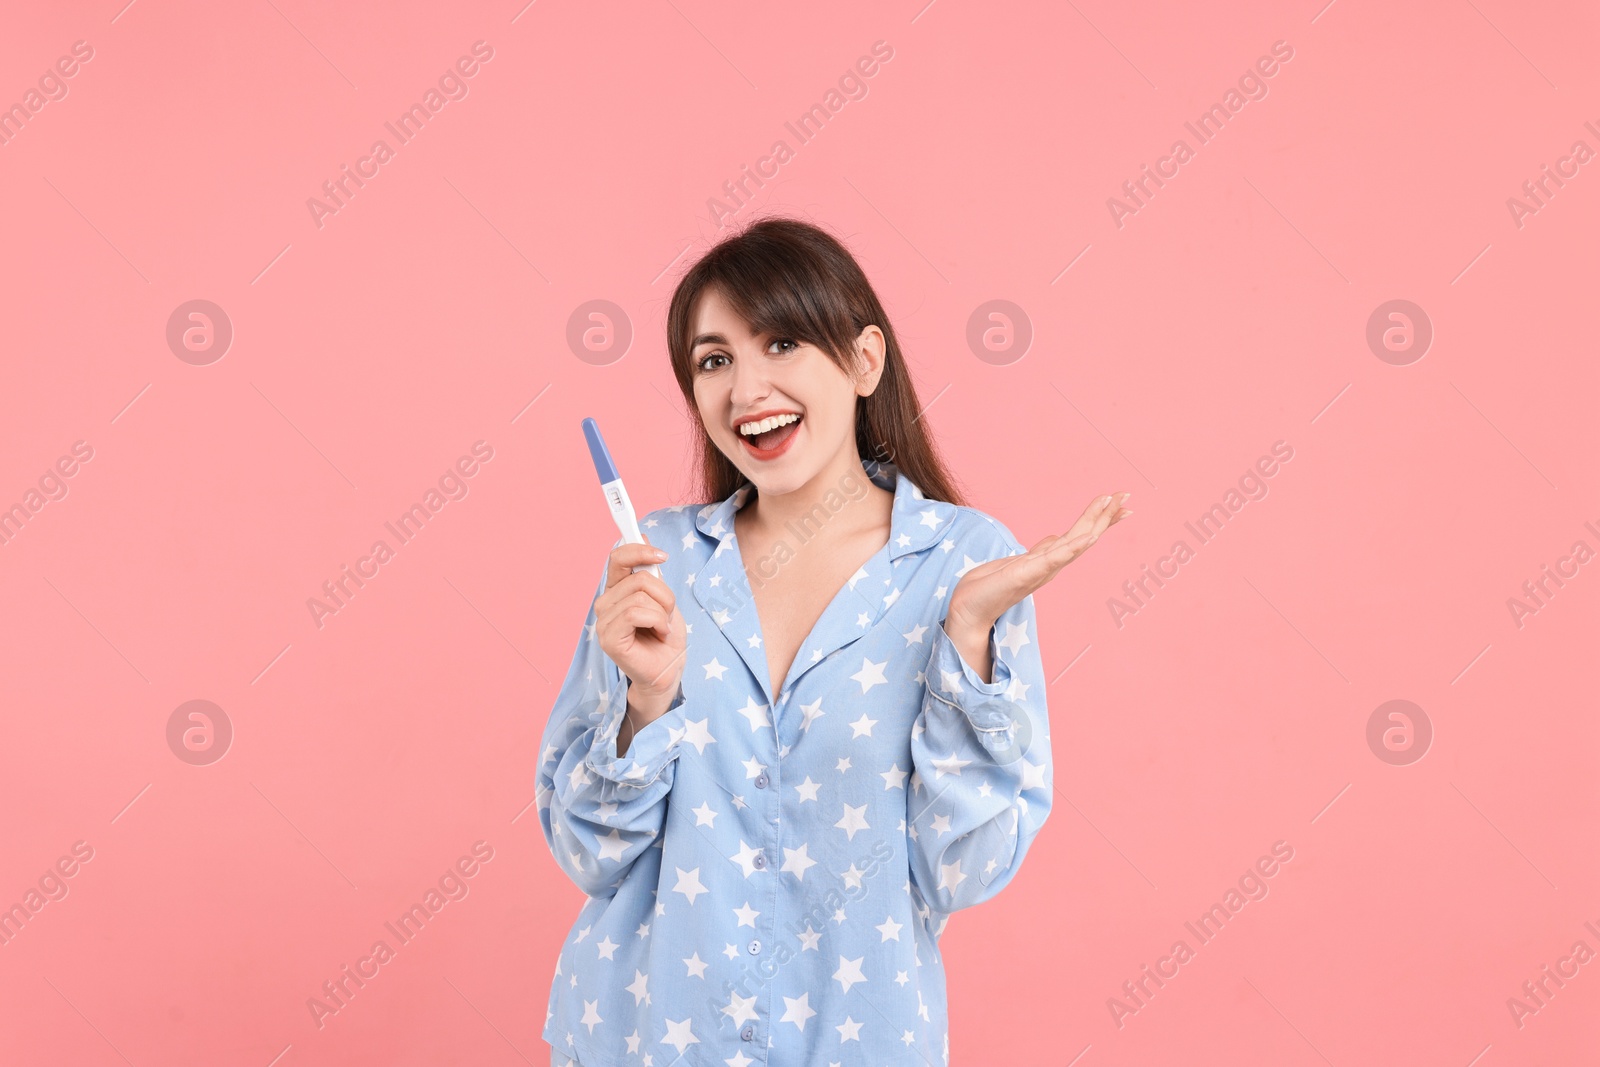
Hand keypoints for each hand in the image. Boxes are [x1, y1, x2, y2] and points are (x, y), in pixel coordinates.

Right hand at [594, 542, 686, 737]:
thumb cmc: (665, 637)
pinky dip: (657, 622)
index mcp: (616, 591)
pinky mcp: (608, 637)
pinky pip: (636, 613)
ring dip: (663, 612)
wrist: (669, 670)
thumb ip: (649, 570)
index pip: (618, 558)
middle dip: (665, 595)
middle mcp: (605, 603)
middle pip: (640, 578)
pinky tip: (659, 634)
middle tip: (667, 615)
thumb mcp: (663, 597)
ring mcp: (603, 621)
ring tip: (662, 628)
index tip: (662, 554)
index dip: (636, 548)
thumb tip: (641, 533)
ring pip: (641, 596)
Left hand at [948, 492, 1132, 633]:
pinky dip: (1072, 548)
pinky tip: (1089, 536)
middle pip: (1083, 536)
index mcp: (1047, 561)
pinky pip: (1053, 559)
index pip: (1078, 536)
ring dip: (1094, 523)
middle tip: (1125, 494)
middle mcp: (1049, 566)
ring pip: (1074, 543)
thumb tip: (1055, 537)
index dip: (1098, 518)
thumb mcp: (1018, 562)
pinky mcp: (1025, 575)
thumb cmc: (987, 589)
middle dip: (1104, 515)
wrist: (967, 613)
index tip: (1117, 502)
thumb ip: (1040, 552)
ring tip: (1112, 505)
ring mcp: (1039, 571)